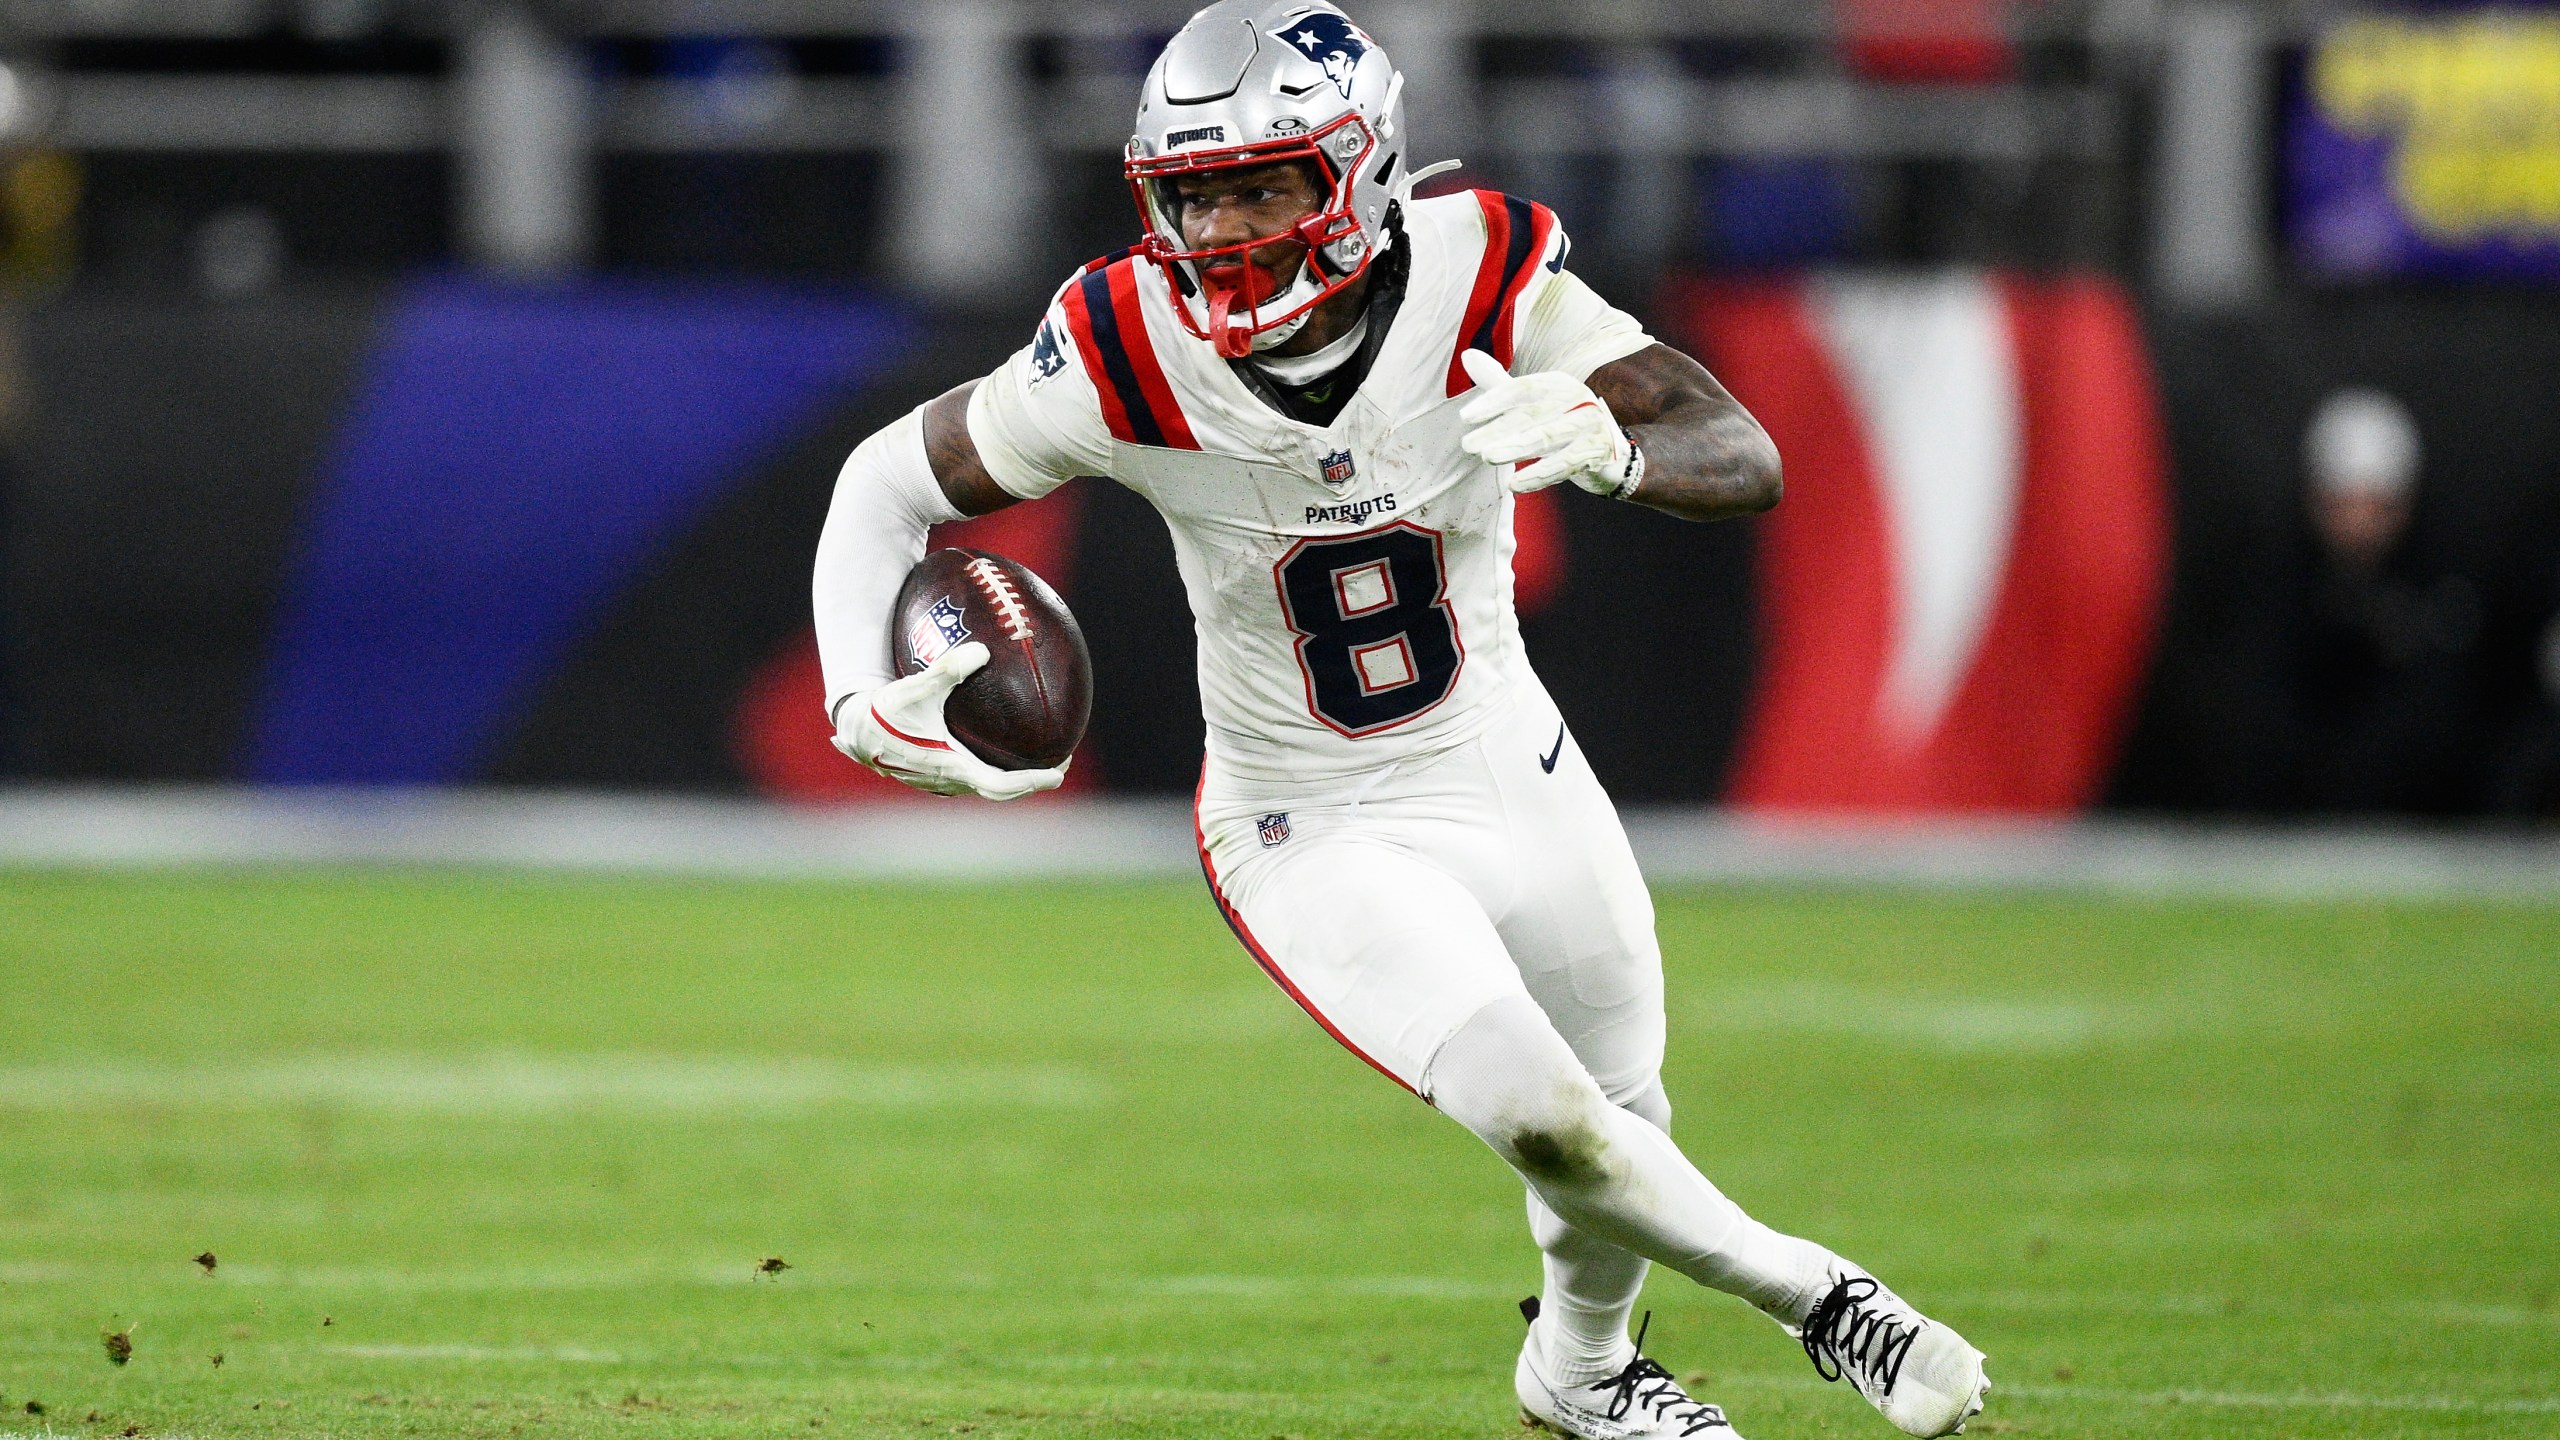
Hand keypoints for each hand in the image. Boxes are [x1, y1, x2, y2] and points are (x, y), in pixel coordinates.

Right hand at [831, 642, 1067, 800]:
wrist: (855, 729)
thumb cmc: (884, 711)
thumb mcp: (913, 688)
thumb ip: (947, 670)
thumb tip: (982, 651)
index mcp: (949, 766)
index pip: (1000, 783)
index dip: (1030, 781)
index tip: (1056, 775)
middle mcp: (948, 780)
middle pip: (999, 791)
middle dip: (1031, 781)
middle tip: (1058, 767)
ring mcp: (941, 781)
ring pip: (985, 786)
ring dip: (1012, 779)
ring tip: (1039, 761)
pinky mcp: (934, 775)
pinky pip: (972, 777)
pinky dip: (993, 769)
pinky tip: (1001, 750)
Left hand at [1458, 349, 1640, 497]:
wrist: (1608, 451)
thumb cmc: (1561, 423)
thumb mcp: (1532, 403)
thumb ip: (1499, 384)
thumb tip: (1467, 356)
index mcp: (1557, 383)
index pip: (1522, 389)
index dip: (1493, 401)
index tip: (1466, 418)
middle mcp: (1576, 398)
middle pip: (1531, 414)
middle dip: (1497, 430)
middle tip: (1468, 445)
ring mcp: (1590, 424)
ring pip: (1547, 438)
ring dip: (1516, 449)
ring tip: (1488, 458)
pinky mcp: (1597, 450)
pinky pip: (1564, 464)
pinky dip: (1538, 475)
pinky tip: (1515, 484)